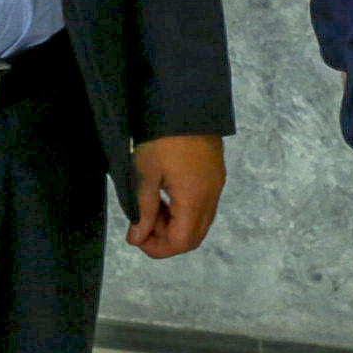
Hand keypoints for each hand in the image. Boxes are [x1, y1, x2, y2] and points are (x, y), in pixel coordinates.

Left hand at [128, 135, 225, 257]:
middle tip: (143, 225)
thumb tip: (137, 238)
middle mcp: (211, 196)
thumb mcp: (145, 175)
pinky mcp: (215, 174)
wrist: (186, 104)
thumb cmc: (162, 139)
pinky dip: (184, 211)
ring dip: (175, 225)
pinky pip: (203, 206)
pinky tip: (166, 196)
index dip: (158, 248)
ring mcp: (216, 185)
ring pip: (200, 222)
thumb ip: (143, 211)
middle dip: (167, 239)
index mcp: (194, 199)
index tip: (136, 236)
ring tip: (152, 209)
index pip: (181, 242)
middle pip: (194, 236)